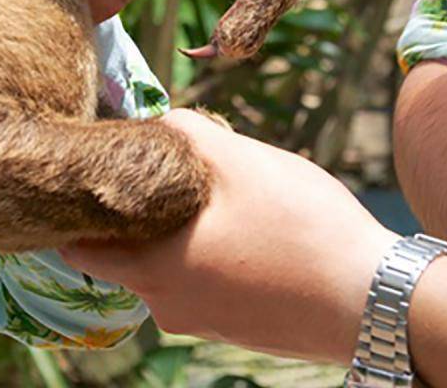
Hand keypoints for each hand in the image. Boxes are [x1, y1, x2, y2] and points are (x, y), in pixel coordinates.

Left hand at [61, 110, 398, 364]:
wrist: (371, 300)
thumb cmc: (303, 227)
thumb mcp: (241, 158)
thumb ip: (185, 130)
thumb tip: (155, 119)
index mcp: (151, 270)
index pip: (75, 246)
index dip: (74, 206)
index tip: (88, 170)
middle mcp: (165, 306)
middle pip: (121, 255)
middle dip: (130, 213)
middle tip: (153, 168)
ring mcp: (201, 322)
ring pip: (165, 267)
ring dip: (175, 231)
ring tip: (212, 191)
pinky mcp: (235, 327)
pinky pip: (201, 283)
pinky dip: (207, 253)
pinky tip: (245, 225)